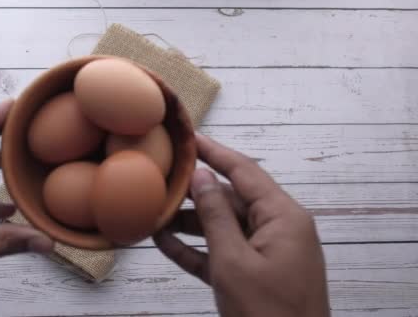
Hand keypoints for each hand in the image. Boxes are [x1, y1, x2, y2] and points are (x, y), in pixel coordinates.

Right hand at [154, 134, 329, 316]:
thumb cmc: (268, 314)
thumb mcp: (233, 261)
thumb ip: (216, 216)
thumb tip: (202, 178)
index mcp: (283, 217)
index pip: (244, 172)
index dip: (215, 152)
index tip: (190, 138)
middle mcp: (278, 228)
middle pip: (232, 198)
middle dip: (195, 192)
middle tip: (162, 179)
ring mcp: (267, 252)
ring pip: (224, 226)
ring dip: (190, 223)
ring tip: (155, 213)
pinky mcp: (254, 274)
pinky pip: (222, 252)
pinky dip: (196, 249)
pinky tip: (164, 242)